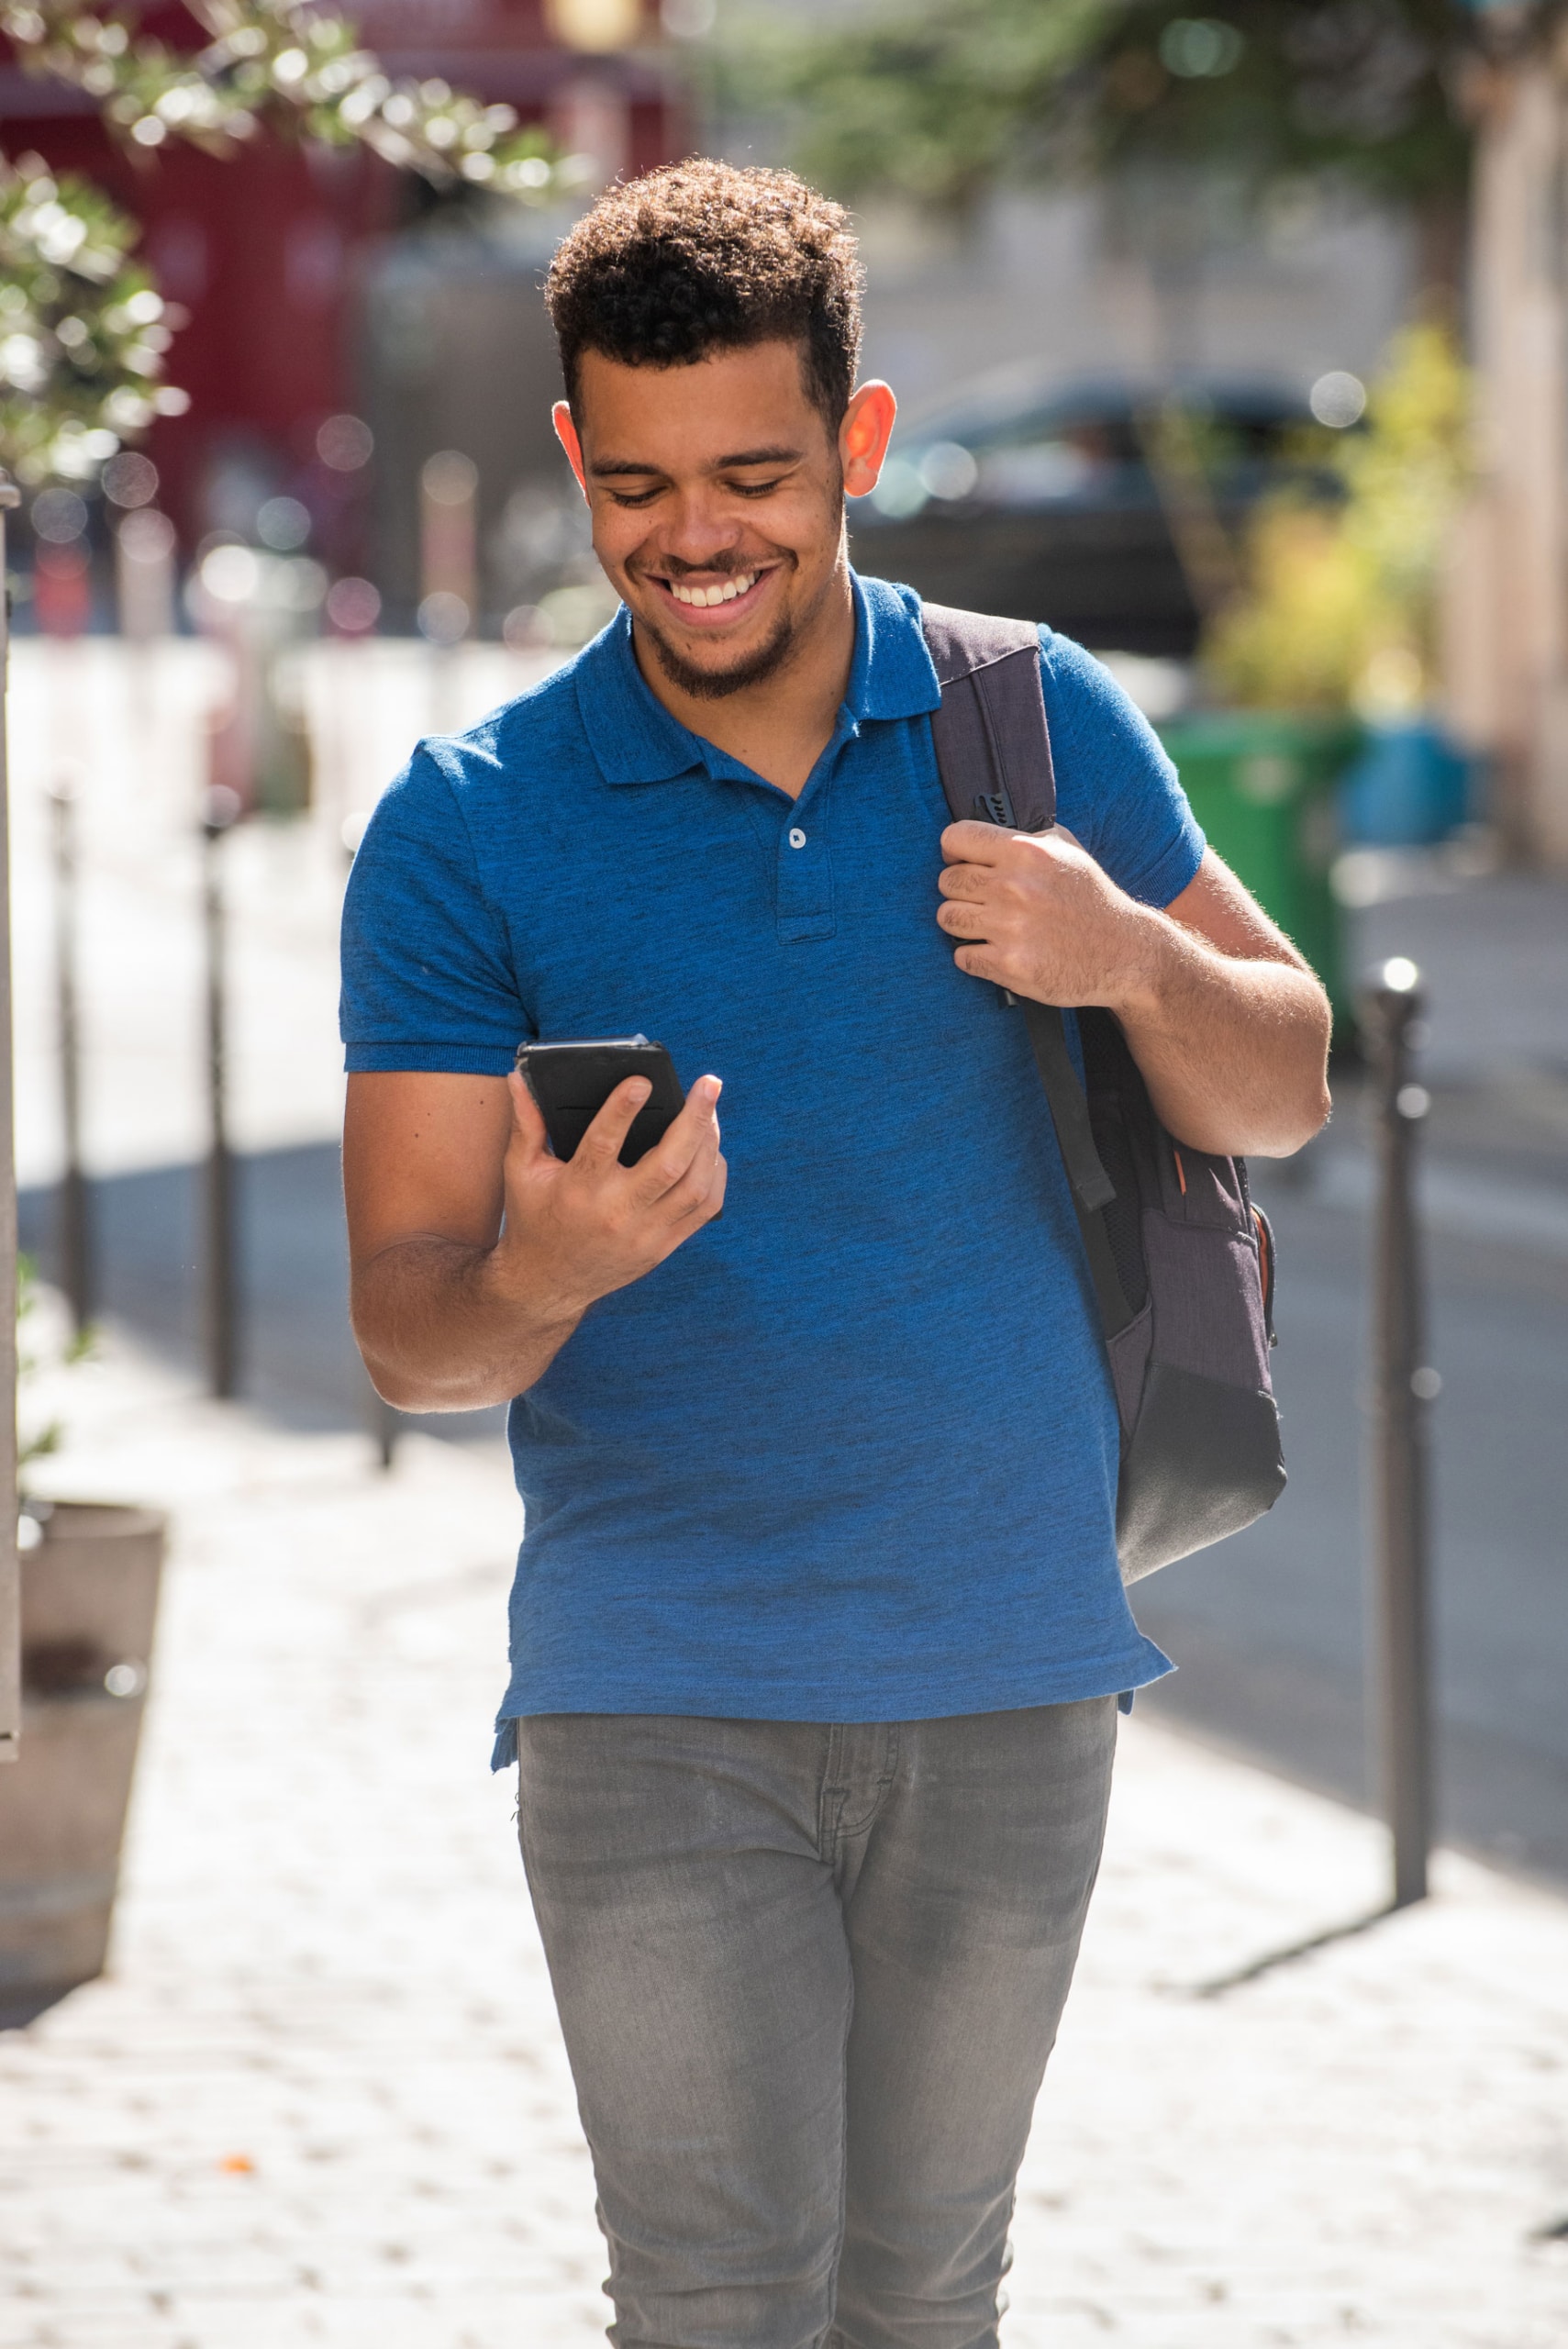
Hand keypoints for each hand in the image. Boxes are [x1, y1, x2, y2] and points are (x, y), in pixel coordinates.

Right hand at [491, 1067, 726, 1324]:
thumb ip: (526, 1123)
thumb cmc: (533, 1218)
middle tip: (709, 1084)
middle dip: (694, 1120)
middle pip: (667, 1164)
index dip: (623, 1110)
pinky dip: (715, 1176)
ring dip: (710, 1144)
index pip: (603, 1144)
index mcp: (577, 1189)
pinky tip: (712, 1151)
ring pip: (695, 1186)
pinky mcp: (662, 1247)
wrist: (547, 1284)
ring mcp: (644, 1234)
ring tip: (710, 1112)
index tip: (642, 1080)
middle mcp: (615, 1213)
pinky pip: (704, 1210)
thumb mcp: (521, 1171)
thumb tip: (519, 1079)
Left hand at [935, 821, 1157, 1010]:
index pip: (955, 838)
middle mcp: (1014, 886)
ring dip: (962, 923)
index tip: (961, 862)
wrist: (1125, 953)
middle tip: (981, 900)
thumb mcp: (1068, 851)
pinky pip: (961, 956)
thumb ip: (1025, 838)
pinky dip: (974, 956)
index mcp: (1026, 852)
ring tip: (986, 925)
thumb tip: (982, 835)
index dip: (953, 851)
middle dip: (960, 890)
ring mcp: (1009, 928)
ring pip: (946, 917)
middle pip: (946, 881)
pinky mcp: (1009, 965)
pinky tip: (996, 951)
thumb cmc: (1092, 899)